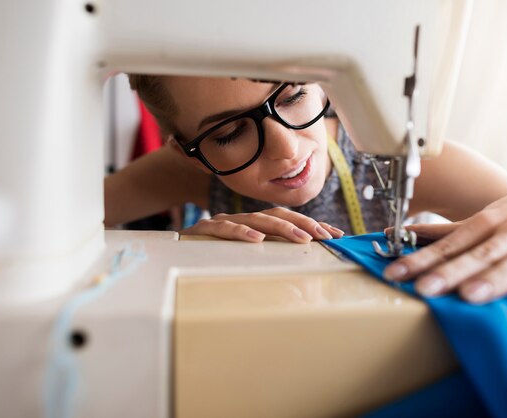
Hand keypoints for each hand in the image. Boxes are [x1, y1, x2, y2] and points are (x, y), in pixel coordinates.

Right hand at [180, 207, 343, 242]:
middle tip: (325, 236)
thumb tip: (301, 261)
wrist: (170, 252)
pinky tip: (255, 239)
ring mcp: (223, 223)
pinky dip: (240, 233)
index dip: (312, 224)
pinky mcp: (203, 232)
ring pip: (256, 220)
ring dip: (282, 229)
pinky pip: (223, 229)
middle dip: (304, 224)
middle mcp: (242, 221)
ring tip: (301, 239)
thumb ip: (268, 254)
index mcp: (254, 225)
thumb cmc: (210, 256)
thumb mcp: (245, 256)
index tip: (336, 234)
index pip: (288, 219)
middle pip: (278, 216)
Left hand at [383, 177, 506, 325]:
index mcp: (493, 219)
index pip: (453, 241)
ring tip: (473, 296)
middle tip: (426, 288)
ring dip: (499, 278)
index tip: (398, 273)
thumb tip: (406, 234)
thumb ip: (451, 231)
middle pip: (482, 252)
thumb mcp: (488, 214)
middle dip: (453, 271)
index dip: (425, 257)